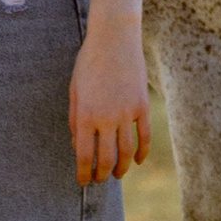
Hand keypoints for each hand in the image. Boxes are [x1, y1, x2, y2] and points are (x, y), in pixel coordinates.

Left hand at [70, 14, 150, 184]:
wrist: (114, 38)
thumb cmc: (89, 63)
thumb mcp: (75, 90)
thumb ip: (75, 120)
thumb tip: (78, 148)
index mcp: (86, 114)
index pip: (84, 155)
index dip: (83, 173)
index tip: (83, 182)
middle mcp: (106, 117)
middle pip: (106, 158)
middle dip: (102, 174)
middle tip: (100, 180)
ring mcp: (127, 112)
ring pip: (127, 152)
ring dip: (122, 168)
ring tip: (117, 174)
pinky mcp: (142, 106)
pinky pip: (145, 136)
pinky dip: (142, 152)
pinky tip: (138, 161)